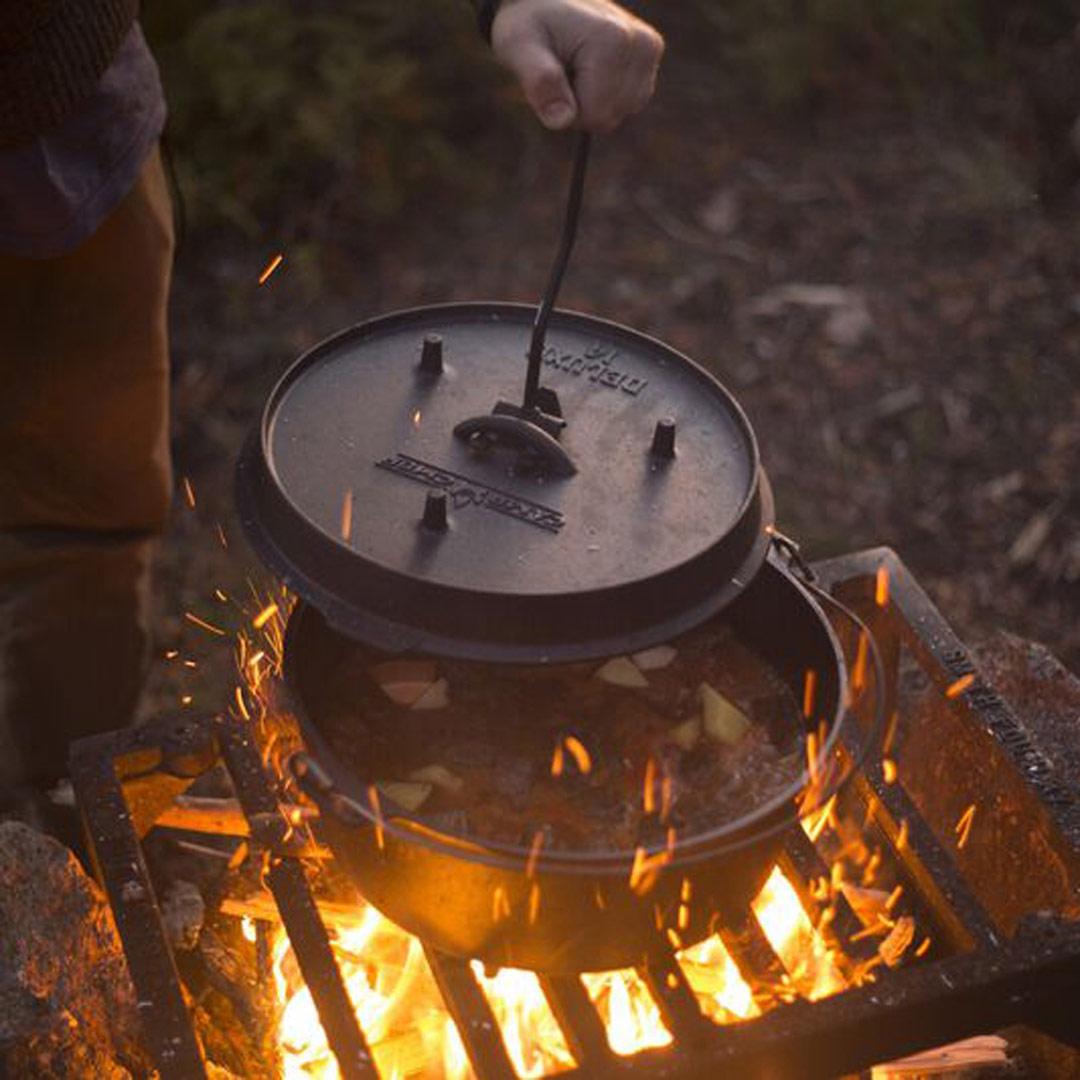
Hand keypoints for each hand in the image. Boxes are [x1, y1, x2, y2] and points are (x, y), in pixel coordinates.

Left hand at [491, 0, 663, 132]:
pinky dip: (610, 94)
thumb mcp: (519, 46)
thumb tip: (562, 120)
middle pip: (610, 118)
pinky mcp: (651, 52)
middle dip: (582, 107)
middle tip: (565, 71)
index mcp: (612, 40)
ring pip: (623, 112)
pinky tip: (595, 68)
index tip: (554, 78)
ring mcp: (650, 48)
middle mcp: (640, 43)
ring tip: (578, 67)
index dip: (567, 110)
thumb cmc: (530, 24)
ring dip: (596, 102)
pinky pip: (632, 101)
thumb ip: (539, 82)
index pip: (595, 116)